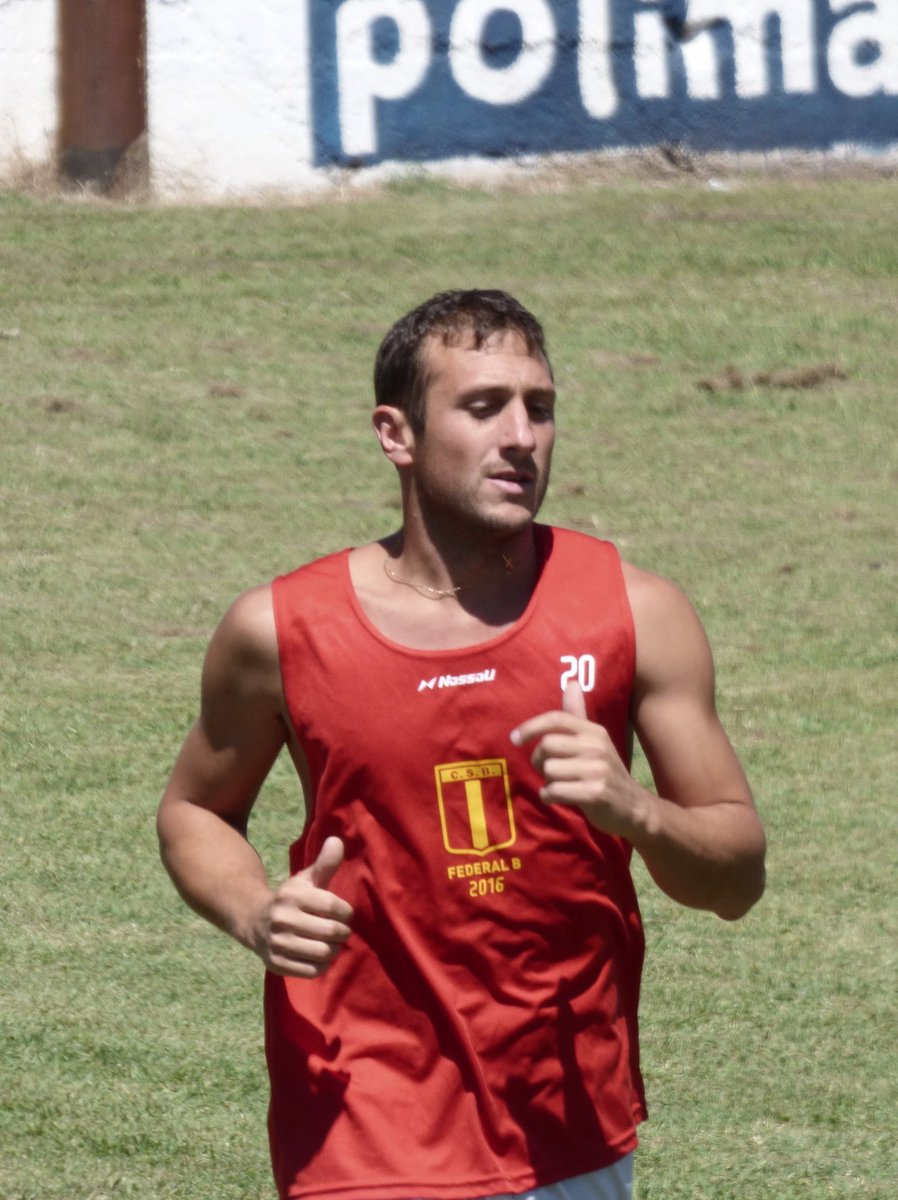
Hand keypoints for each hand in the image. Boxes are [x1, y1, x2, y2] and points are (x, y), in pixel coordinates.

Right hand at [252, 837, 352, 977]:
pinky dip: (321, 965)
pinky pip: (312, 971)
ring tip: (331, 944)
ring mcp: (278, 943)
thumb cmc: (291, 899)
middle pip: (331, 932)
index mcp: (293, 896)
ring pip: (324, 953)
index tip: (345, 913)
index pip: (333, 906)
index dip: (346, 912)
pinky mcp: (276, 963)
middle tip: (340, 931)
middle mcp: (282, 919)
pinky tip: (318, 956)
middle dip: (342, 932)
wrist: (254, 922)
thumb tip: (337, 840)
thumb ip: (324, 863)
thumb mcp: (306, 880)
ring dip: (334, 950)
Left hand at [511, 684, 649, 839]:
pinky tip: (560, 798)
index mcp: (594, 731)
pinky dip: (549, 797)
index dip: (531, 726)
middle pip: (546, 745)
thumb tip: (571, 683)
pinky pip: (554, 791)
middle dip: (539, 761)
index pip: (556, 718)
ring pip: (549, 770)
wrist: (633, 807)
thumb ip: (578, 715)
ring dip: (547, 782)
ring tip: (561, 786)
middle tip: (548, 771)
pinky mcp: (595, 792)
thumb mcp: (594, 742)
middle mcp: (597, 746)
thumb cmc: (605, 772)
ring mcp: (597, 769)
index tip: (515, 739)